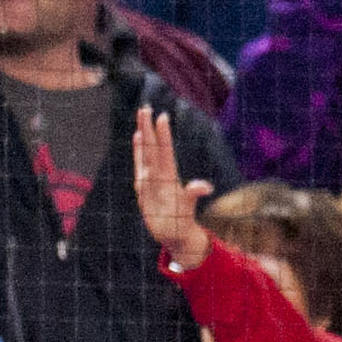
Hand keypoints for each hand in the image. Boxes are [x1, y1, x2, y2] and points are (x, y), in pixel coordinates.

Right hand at [130, 104, 210, 267]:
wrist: (174, 233)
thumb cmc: (181, 222)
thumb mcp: (186, 209)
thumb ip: (193, 195)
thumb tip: (204, 187)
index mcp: (169, 177)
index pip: (165, 151)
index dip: (163, 135)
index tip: (162, 117)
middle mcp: (159, 175)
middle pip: (152, 147)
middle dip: (149, 128)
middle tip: (145, 108)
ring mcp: (151, 179)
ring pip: (146, 152)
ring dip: (144, 135)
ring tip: (142, 118)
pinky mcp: (144, 186)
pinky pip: (139, 164)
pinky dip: (137, 151)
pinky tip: (137, 138)